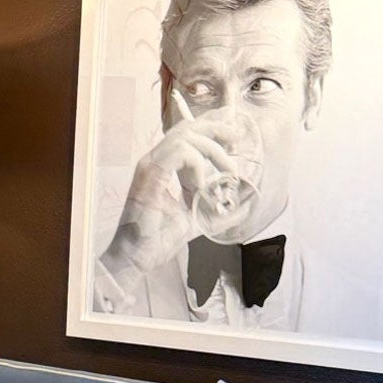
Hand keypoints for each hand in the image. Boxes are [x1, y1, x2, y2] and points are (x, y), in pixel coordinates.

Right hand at [96, 117, 236, 310]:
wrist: (137, 256)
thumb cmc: (157, 240)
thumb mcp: (198, 221)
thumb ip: (220, 212)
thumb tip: (246, 206)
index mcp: (163, 167)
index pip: (188, 133)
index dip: (212, 126)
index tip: (235, 134)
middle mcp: (154, 161)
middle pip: (188, 126)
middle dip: (217, 128)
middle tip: (238, 142)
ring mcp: (150, 166)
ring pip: (185, 135)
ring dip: (213, 149)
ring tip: (227, 171)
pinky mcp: (151, 174)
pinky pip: (180, 152)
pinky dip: (198, 164)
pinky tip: (203, 185)